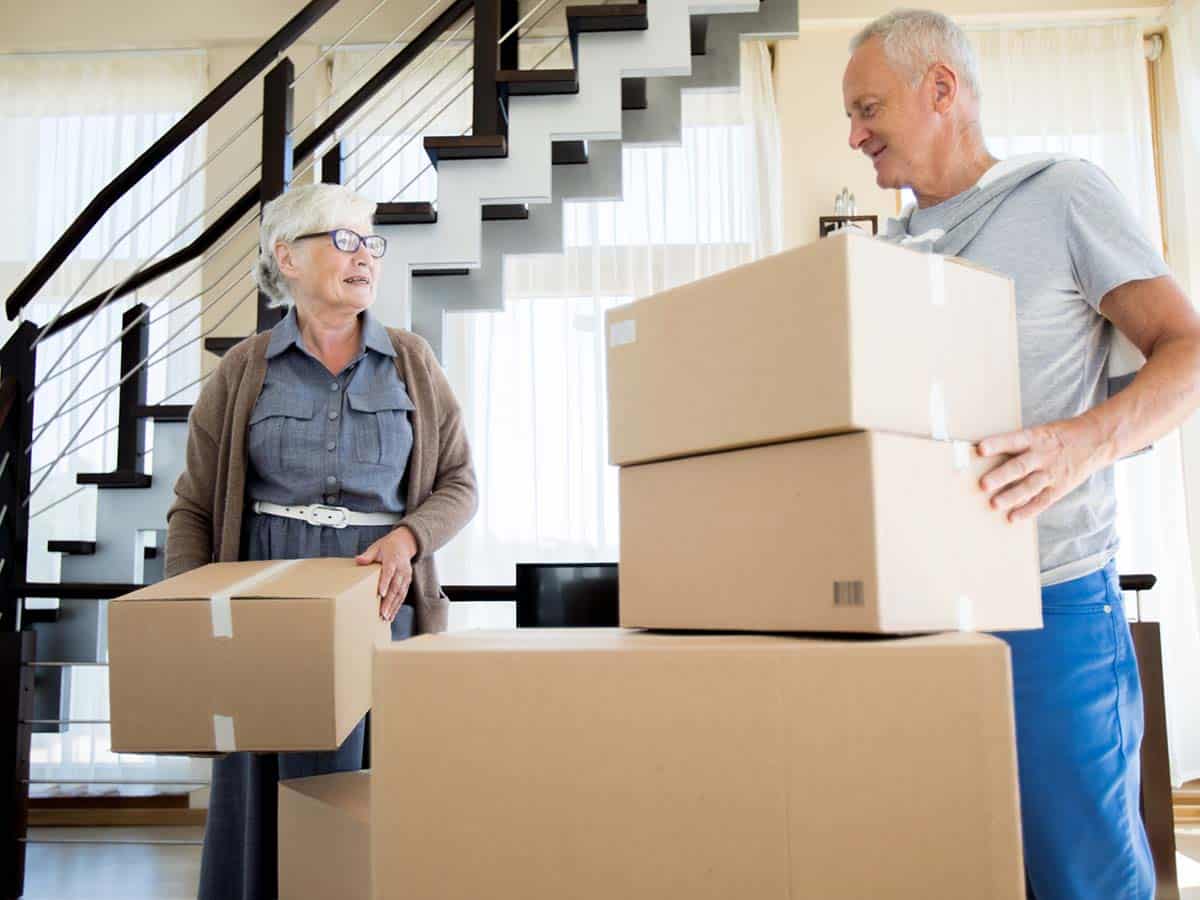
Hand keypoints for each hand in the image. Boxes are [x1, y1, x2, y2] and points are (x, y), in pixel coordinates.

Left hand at [355, 526, 418, 621]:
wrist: (405, 543)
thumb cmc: (389, 546)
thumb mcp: (377, 546)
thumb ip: (368, 555)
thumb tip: (358, 560)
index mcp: (393, 559)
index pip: (389, 572)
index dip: (385, 583)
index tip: (381, 594)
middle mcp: (402, 569)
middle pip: (395, 587)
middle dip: (389, 601)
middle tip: (382, 613)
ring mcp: (406, 576)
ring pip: (400, 593)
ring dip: (393, 607)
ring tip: (386, 617)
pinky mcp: (407, 581)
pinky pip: (402, 595)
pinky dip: (397, 606)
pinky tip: (391, 615)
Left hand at [977, 417, 1107, 521]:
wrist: (1096, 440)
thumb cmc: (1058, 436)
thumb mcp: (1040, 432)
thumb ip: (1019, 445)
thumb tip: (987, 458)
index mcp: (1036, 437)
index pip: (1014, 440)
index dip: (997, 444)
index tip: (980, 449)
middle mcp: (1043, 455)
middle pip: (1020, 466)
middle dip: (1001, 476)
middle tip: (983, 484)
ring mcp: (1052, 473)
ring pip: (1030, 486)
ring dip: (1012, 496)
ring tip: (995, 504)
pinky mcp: (1060, 487)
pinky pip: (1043, 501)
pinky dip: (1028, 510)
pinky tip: (1013, 517)